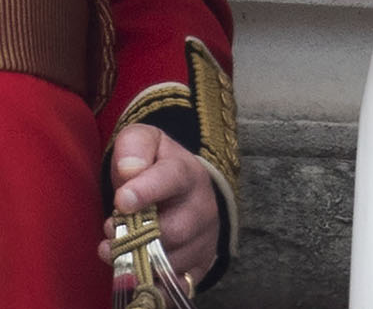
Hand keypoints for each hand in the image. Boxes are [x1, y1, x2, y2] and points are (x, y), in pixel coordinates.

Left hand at [97, 125, 219, 284]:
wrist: (186, 189)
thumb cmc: (156, 167)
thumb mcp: (146, 143)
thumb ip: (135, 146)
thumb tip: (129, 170)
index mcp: (186, 174)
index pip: (171, 179)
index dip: (147, 191)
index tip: (122, 201)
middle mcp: (202, 208)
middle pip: (174, 230)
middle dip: (135, 236)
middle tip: (111, 230)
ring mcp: (204, 239)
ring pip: (171, 262)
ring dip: (138, 262)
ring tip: (120, 249)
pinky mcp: (199, 265)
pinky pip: (176, 287)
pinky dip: (153, 286)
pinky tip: (136, 273)